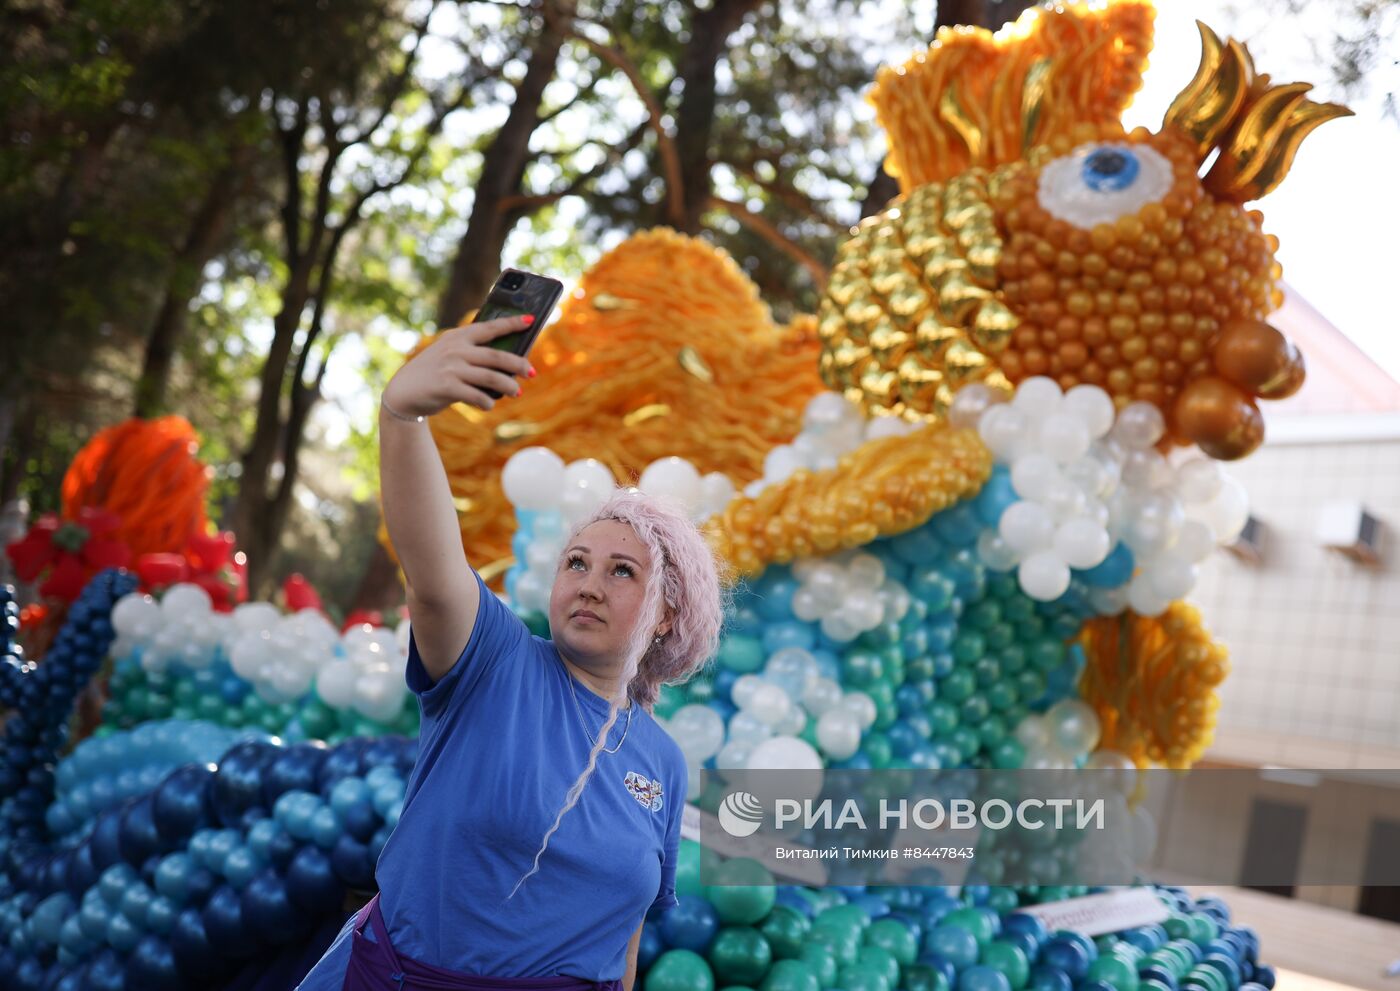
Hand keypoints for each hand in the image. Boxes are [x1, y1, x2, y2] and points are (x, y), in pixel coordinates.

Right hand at [382, 315, 535, 416]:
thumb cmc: (434, 373)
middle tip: (532, 372)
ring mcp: (452, 368)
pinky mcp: (447, 387)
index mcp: (458, 337)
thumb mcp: (449, 354)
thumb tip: (508, 364)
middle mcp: (456, 350)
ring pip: (492, 377)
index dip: (512, 324)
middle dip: (519, 364)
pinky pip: (477, 396)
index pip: (490, 328)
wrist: (403, 392)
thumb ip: (472, 353)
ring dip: (509, 386)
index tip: (531, 320)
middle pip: (497, 356)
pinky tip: (489, 404)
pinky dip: (487, 402)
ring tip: (517, 392)